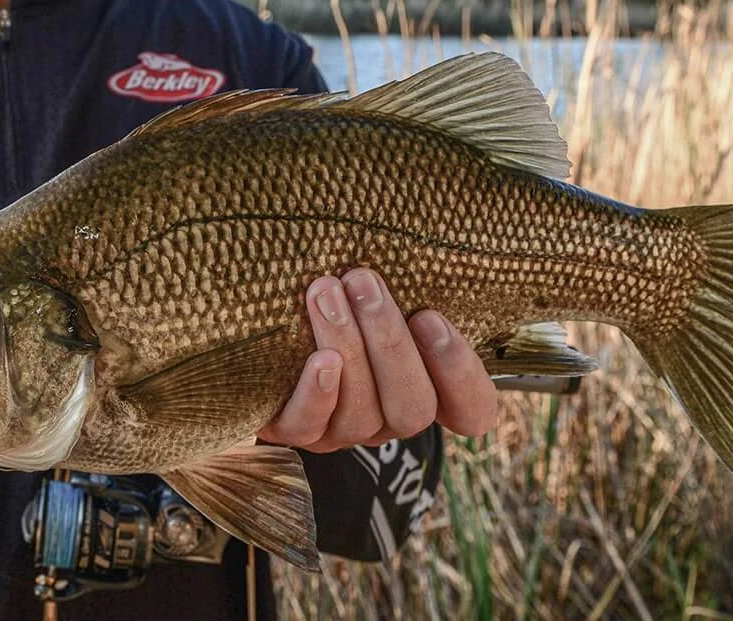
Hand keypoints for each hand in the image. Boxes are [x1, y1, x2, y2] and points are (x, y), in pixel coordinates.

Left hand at [259, 268, 497, 451]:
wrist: (261, 330)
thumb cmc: (337, 297)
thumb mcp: (375, 291)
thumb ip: (404, 282)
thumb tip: (415, 227)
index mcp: (424, 385)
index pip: (471, 410)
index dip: (460, 374)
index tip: (430, 316)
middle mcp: (389, 416)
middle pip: (413, 408)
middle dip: (391, 343)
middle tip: (364, 281)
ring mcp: (344, 430)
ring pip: (363, 413)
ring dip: (348, 348)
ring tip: (326, 292)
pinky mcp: (296, 431)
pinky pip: (310, 426)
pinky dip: (318, 393)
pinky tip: (318, 359)